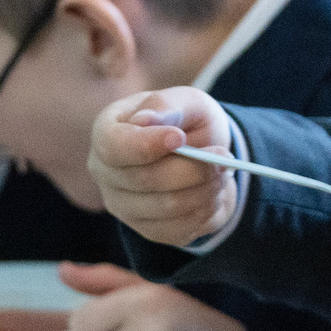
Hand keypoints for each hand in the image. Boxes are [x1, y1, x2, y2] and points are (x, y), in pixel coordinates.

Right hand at [87, 88, 238, 248]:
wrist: (200, 152)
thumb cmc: (185, 122)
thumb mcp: (184, 101)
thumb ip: (167, 106)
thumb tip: (146, 120)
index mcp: (106, 133)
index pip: (113, 146)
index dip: (145, 145)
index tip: (179, 137)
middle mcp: (106, 174)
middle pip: (145, 179)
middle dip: (192, 168)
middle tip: (224, 156)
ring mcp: (123, 206)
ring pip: (166, 206)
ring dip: (205, 189)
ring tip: (222, 171)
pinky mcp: (147, 229)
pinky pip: (179, 228)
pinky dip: (206, 209)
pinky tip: (213, 191)